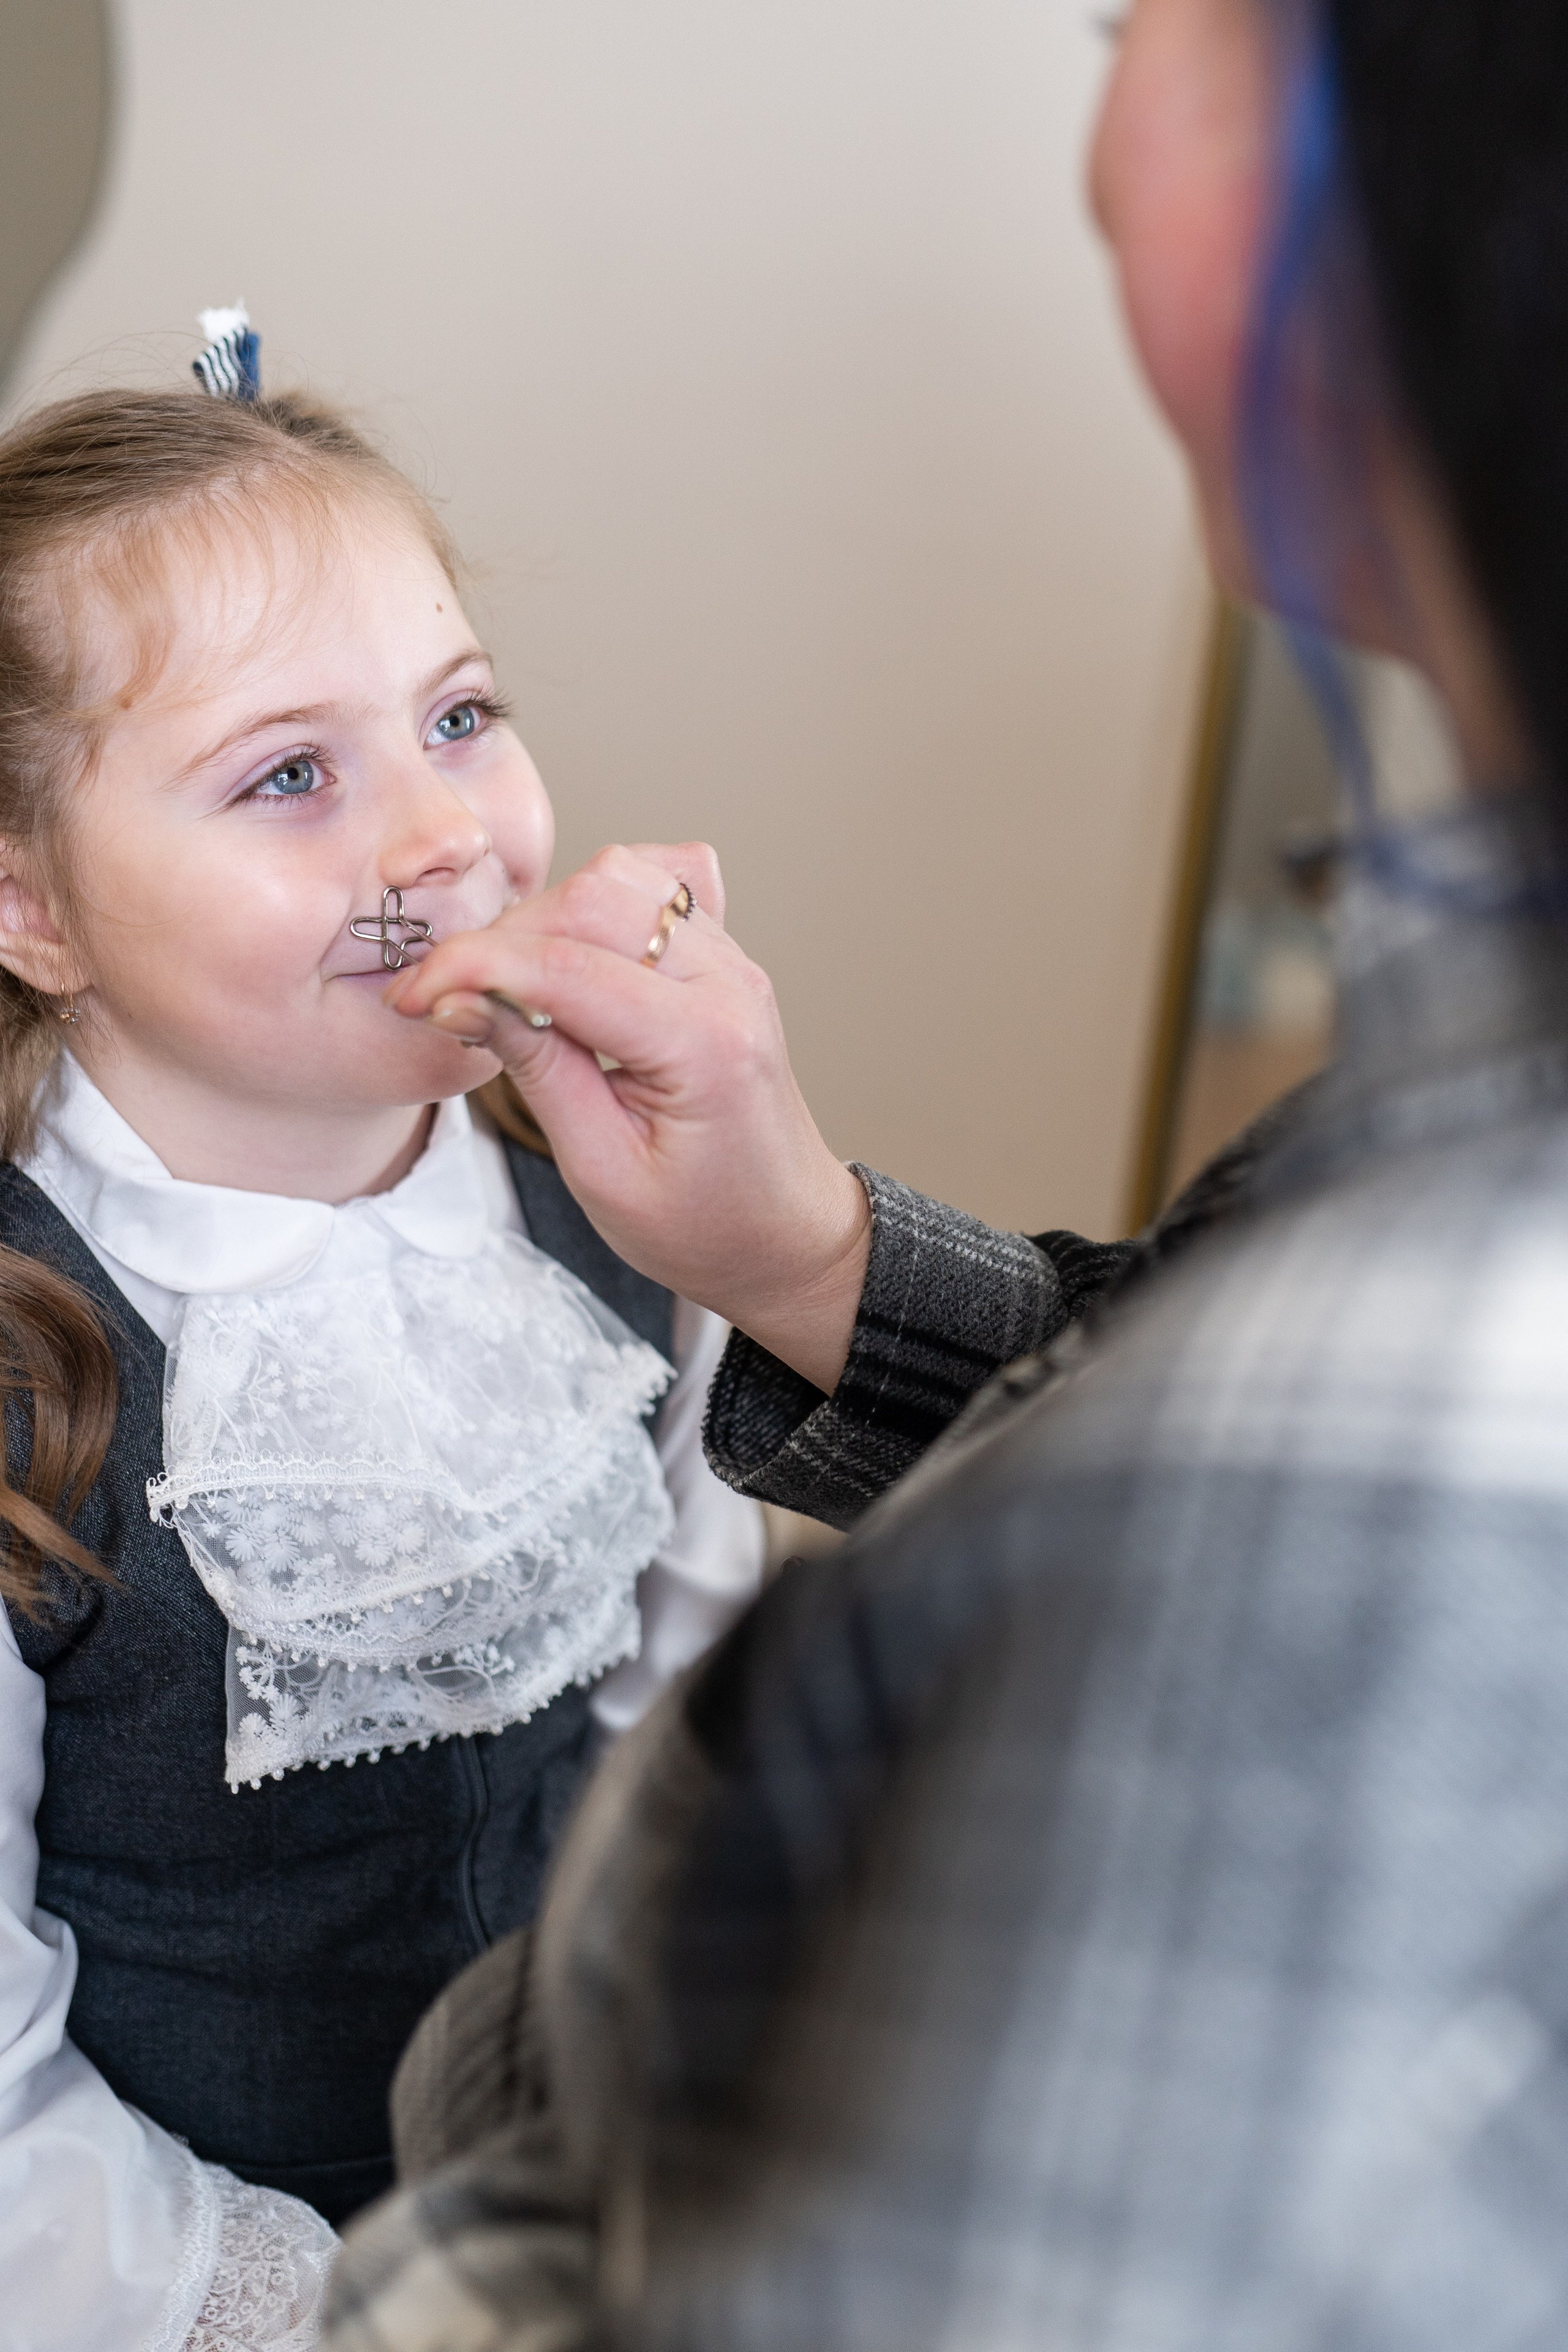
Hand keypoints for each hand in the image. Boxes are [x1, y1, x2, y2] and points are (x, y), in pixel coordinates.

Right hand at [384, 844, 870, 1393]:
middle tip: (446, 998)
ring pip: (620, 877)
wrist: (784, 1235)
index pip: (566, 968)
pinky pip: (656, 885)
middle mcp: (728, 981)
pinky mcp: (723, 957)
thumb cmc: (704, 1224)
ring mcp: (733, 961)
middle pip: (591, 899)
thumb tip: (458, 997)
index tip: (410, 997)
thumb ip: (535, 1069)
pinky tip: (571, 953)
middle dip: (499, 940)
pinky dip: (596, 903)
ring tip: (506, 985)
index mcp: (705, 1043)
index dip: (469, 970)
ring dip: (544, 918)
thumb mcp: (602, 1169)